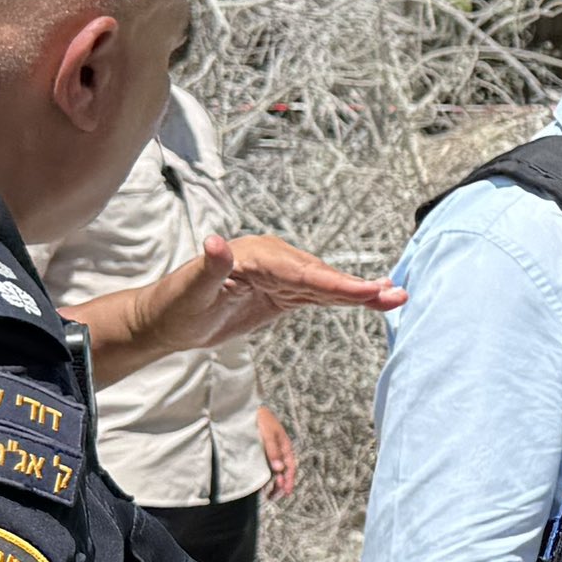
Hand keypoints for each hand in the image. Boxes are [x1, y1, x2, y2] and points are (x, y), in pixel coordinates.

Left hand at [159, 234, 397, 349]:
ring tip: (395, 297)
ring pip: (325, 286)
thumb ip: (208, 267)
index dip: (336, 285)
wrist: (166, 319)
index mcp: (254, 255)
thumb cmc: (173, 305)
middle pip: (322, 277)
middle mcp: (271, 260)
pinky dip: (343, 299)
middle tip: (396, 294)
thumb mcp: (187, 291)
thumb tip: (215, 242)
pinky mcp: (280, 293)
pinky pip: (317, 296)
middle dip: (359, 289)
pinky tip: (369, 300)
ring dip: (359, 293)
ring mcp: (278, 276)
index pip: (302, 273)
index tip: (365, 292)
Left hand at [256, 402, 297, 502]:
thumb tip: (280, 469)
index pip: (290, 465)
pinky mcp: (260, 451)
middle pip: (283, 470)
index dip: (289, 479)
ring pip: (274, 470)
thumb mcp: (268, 434)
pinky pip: (265, 466)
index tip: (287, 491)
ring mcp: (269, 451)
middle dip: (281, 485)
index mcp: (285, 445)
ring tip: (268, 495)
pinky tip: (261, 484)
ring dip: (273, 482)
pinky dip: (265, 476)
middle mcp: (278, 450)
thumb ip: (273, 451)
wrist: (246, 408)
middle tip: (275, 498)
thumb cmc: (260, 418)